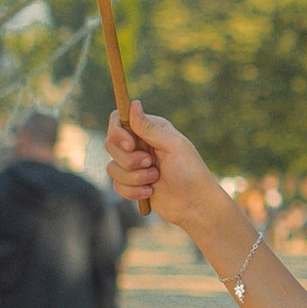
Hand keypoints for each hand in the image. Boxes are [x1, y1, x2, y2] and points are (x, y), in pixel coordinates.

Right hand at [106, 106, 214, 231]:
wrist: (195, 204)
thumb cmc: (190, 171)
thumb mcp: (172, 145)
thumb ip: (149, 128)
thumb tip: (133, 103)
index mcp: (149, 130)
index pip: (118, 120)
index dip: (118, 132)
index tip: (130, 145)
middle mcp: (139, 145)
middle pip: (111, 145)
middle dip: (129, 160)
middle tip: (151, 163)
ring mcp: (134, 165)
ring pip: (112, 168)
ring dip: (134, 177)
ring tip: (155, 179)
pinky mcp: (132, 184)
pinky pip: (116, 185)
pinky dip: (133, 191)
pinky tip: (150, 192)